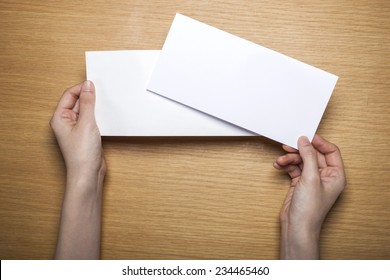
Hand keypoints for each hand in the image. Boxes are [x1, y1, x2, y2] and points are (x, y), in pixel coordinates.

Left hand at [50, 80, 105, 177]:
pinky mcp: (86, 135)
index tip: (95, 85)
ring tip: (106, 105)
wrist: (88, 174)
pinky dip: (99, 117)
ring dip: (95, 108)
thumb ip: (87, 103)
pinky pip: (92, 120)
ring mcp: (77, 129)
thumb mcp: (86, 123)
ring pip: (86, 111)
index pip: (69, 95)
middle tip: (103, 94)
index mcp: (60, 117)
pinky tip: (107, 116)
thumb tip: (88, 85)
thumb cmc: (82, 154)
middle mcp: (66, 122)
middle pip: (78, 102)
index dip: (81, 88)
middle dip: (90, 98)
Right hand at [274, 134, 345, 258]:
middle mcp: (325, 176)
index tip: (306, 136)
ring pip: (301, 161)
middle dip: (299, 150)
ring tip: (280, 160)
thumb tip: (305, 140)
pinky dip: (286, 165)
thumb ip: (309, 156)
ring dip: (290, 159)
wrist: (296, 227)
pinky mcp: (299, 183)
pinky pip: (293, 168)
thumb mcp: (311, 178)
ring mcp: (311, 180)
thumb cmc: (310, 209)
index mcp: (336, 175)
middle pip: (313, 155)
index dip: (319, 142)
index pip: (330, 151)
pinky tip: (279, 165)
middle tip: (288, 145)